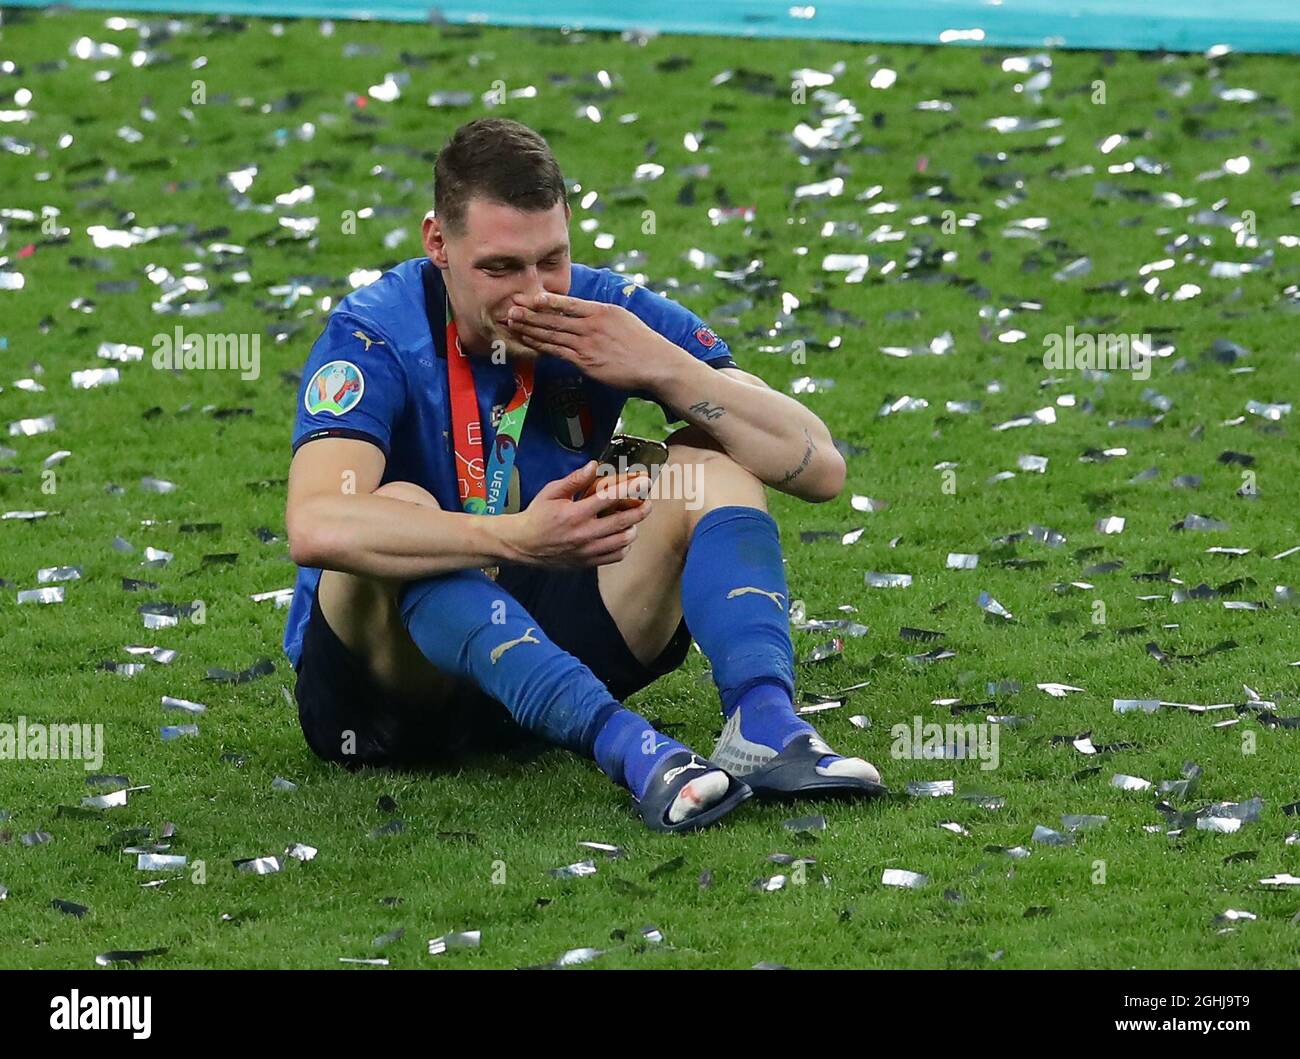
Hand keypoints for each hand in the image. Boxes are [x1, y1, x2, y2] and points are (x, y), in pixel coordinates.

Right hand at [498, 461, 653, 567]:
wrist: (523, 545)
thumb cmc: (537, 516)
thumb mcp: (551, 492)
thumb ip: (574, 480)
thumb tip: (594, 466)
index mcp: (574, 513)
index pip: (608, 498)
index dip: (629, 488)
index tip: (643, 481)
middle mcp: (584, 533)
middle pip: (623, 522)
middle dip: (641, 510)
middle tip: (647, 502)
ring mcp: (587, 551)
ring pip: (623, 541)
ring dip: (633, 528)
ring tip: (634, 520)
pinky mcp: (588, 562)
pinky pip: (616, 556)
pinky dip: (624, 546)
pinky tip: (622, 536)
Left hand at [504, 291, 681, 391]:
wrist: (655, 364)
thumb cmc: (641, 343)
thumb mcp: (622, 318)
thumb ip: (601, 314)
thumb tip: (585, 311)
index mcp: (601, 311)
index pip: (568, 303)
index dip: (545, 300)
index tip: (529, 297)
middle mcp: (592, 325)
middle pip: (554, 318)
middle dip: (530, 313)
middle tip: (510, 308)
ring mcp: (587, 344)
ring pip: (552, 335)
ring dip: (530, 329)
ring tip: (512, 323)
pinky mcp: (586, 362)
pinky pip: (558, 352)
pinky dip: (541, 347)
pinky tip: (528, 342)